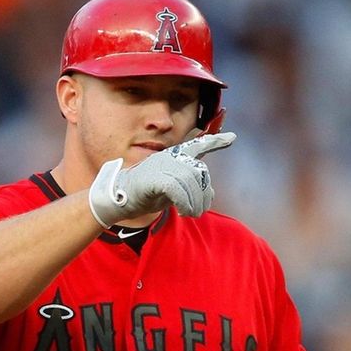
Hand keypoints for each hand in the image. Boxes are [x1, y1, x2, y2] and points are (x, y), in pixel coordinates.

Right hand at [88, 132, 235, 227]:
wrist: (117, 198)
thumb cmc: (144, 195)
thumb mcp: (171, 190)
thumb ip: (189, 187)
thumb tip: (209, 194)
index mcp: (173, 157)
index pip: (197, 146)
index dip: (215, 141)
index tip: (232, 137)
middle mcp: (169, 157)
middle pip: (199, 173)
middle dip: (203, 195)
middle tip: (197, 211)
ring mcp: (161, 165)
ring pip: (191, 182)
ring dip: (194, 203)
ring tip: (190, 213)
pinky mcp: (155, 177)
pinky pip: (178, 189)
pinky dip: (184, 203)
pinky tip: (182, 211)